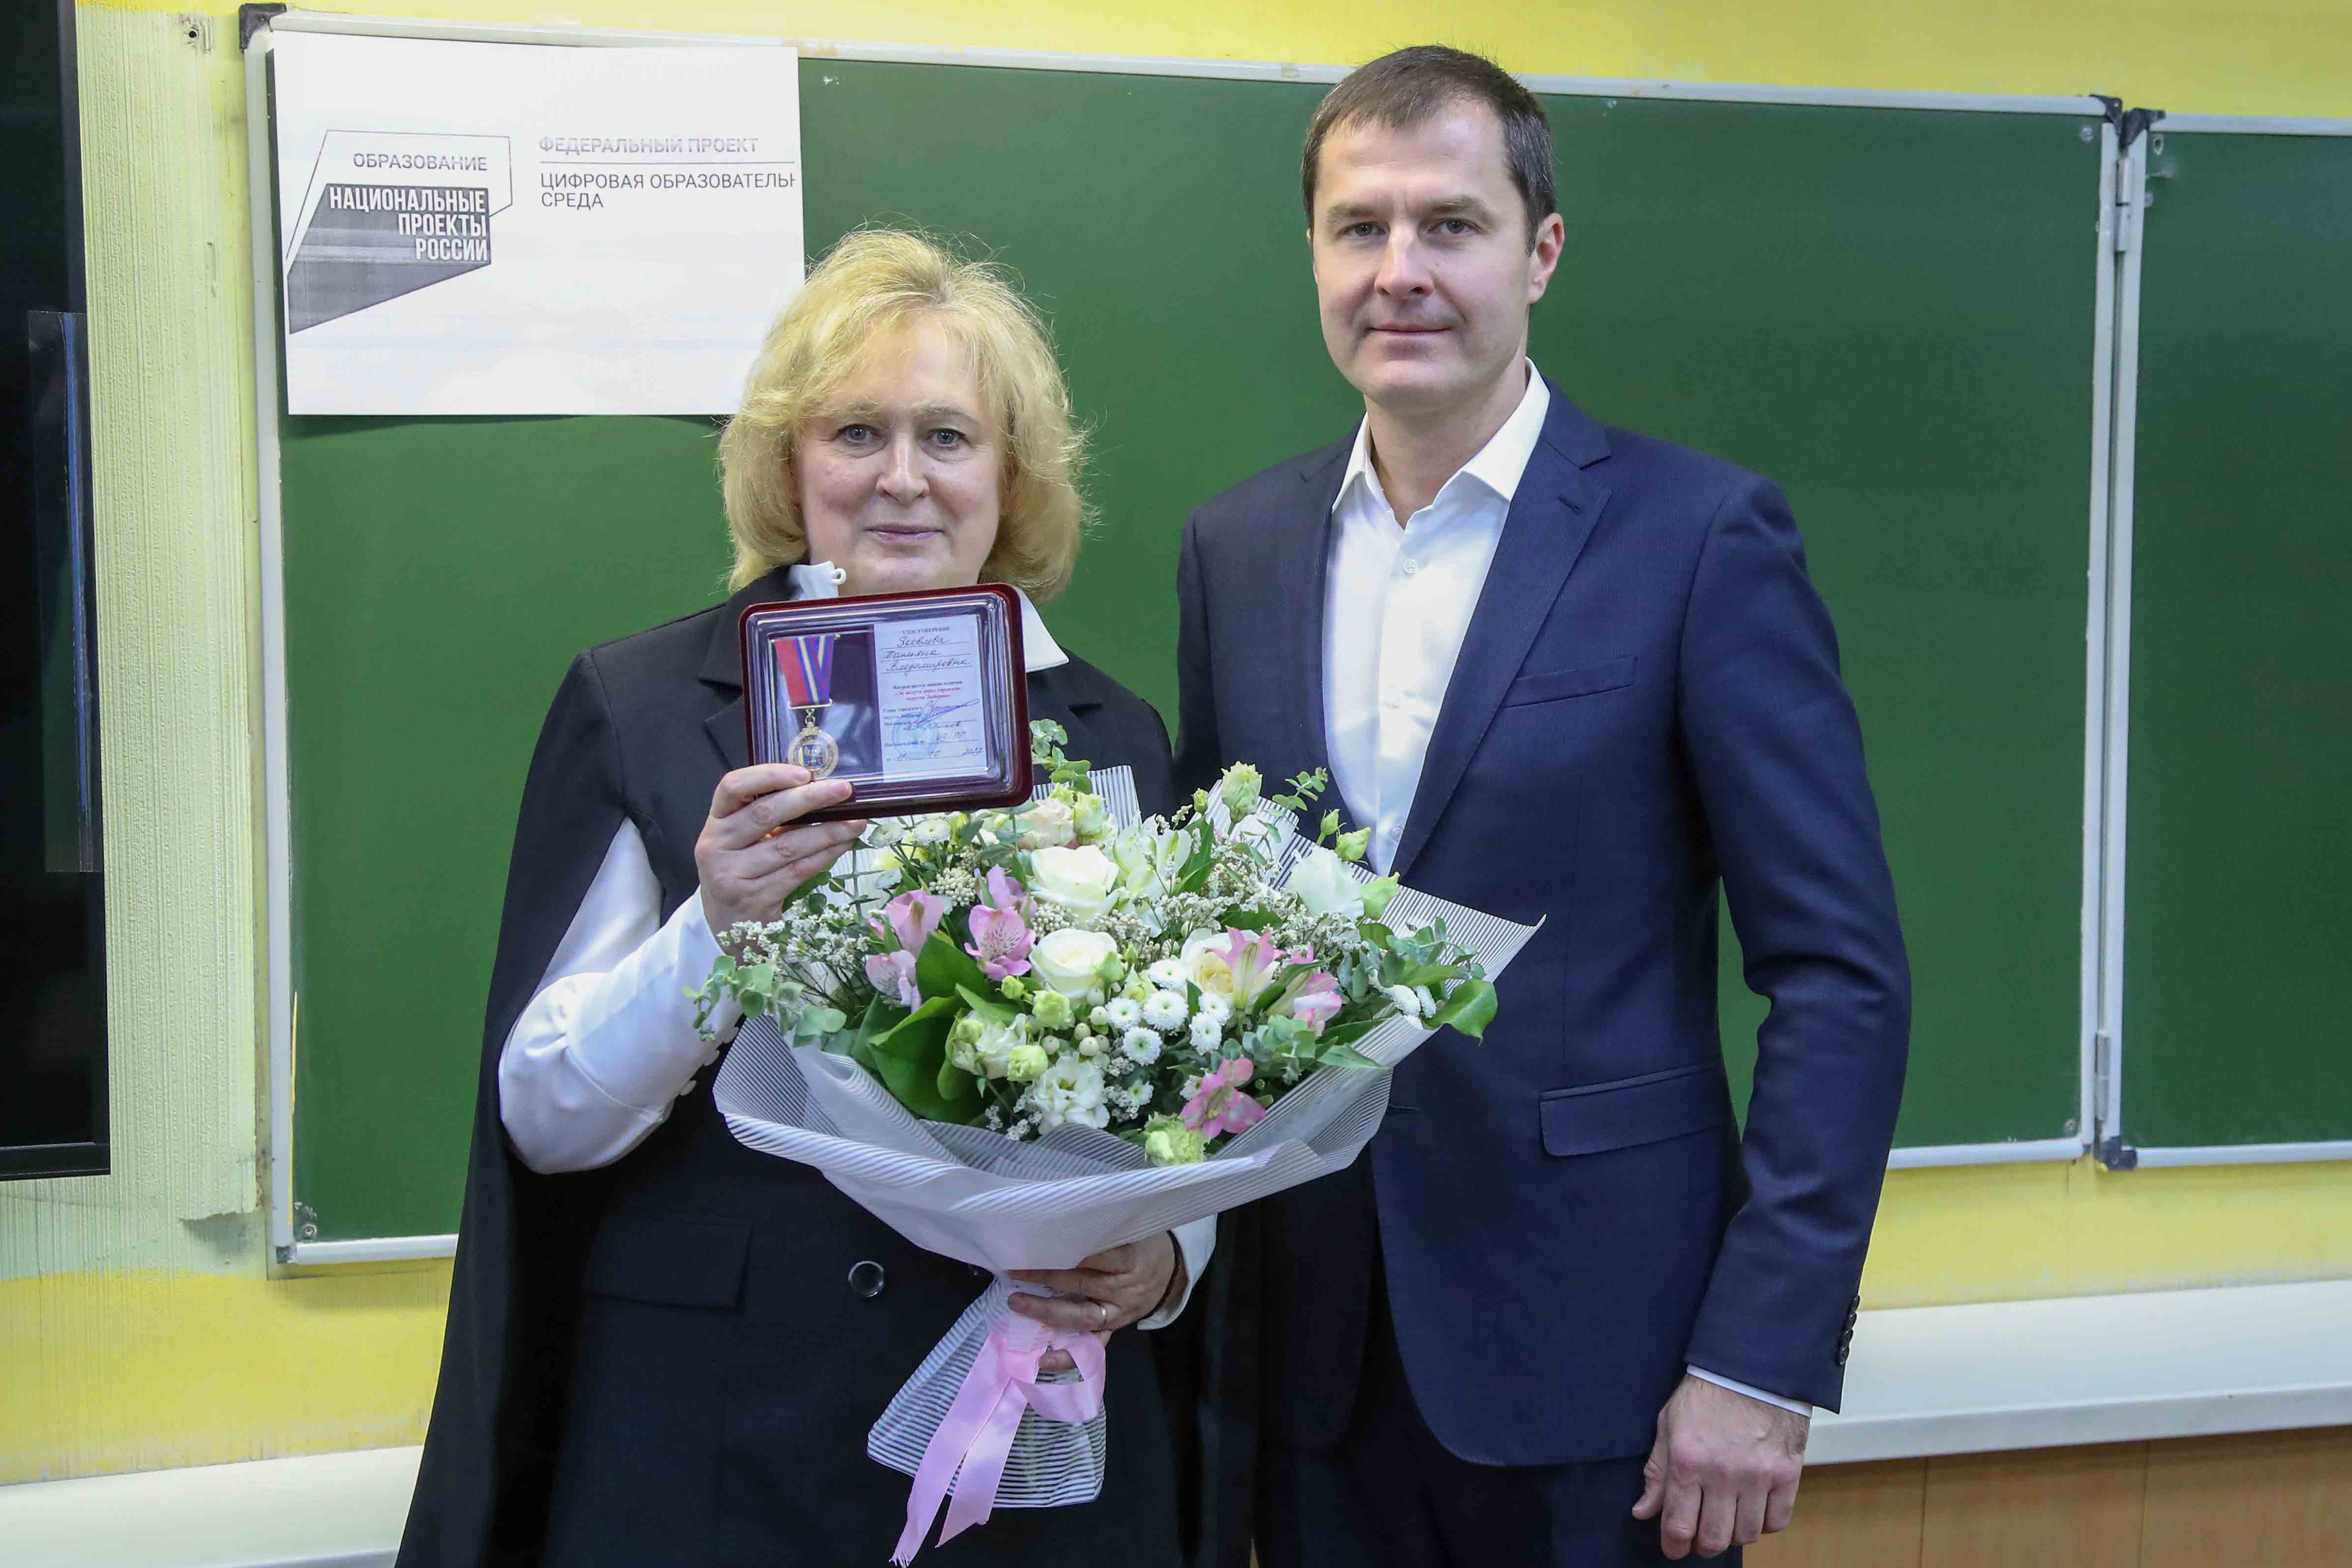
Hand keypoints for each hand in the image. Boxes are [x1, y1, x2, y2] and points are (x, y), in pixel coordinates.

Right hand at [695, 764, 864, 939]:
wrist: (726, 923)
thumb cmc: (740, 869)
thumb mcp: (740, 839)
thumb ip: (765, 814)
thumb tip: (820, 789)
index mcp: (715, 821)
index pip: (732, 787)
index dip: (768, 775)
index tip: (804, 773)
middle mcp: (717, 846)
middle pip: (765, 813)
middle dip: (810, 798)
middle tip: (844, 790)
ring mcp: (732, 875)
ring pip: (788, 846)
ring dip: (828, 831)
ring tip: (856, 822)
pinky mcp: (754, 898)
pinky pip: (798, 871)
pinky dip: (825, 856)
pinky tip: (843, 845)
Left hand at [1006, 1234, 1181, 1373]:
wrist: (1170, 1275)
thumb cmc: (1143, 1246)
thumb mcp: (1133, 1231)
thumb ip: (1104, 1231)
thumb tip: (1060, 1220)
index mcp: (1132, 1261)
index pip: (1099, 1256)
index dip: (1070, 1250)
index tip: (1041, 1243)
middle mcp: (1124, 1290)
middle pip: (1082, 1284)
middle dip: (1046, 1277)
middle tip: (1015, 1270)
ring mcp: (1118, 1314)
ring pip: (1081, 1317)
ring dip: (1046, 1311)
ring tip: (1017, 1303)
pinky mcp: (1113, 1330)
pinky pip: (1091, 1347)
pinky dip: (1067, 1356)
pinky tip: (1043, 1358)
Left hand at [1632, 1375, 1807, 1558]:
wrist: (1751, 1368)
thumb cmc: (1706, 1394)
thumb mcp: (1668, 1426)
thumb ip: (1657, 1472)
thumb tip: (1643, 1512)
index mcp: (1688, 1461)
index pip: (1678, 1525)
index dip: (1673, 1545)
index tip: (1673, 1547)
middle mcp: (1723, 1474)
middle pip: (1714, 1538)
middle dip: (1702, 1546)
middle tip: (1700, 1538)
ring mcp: (1758, 1476)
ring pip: (1746, 1534)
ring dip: (1733, 1535)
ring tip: (1726, 1520)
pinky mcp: (1787, 1473)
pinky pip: (1778, 1521)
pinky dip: (1764, 1524)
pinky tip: (1753, 1510)